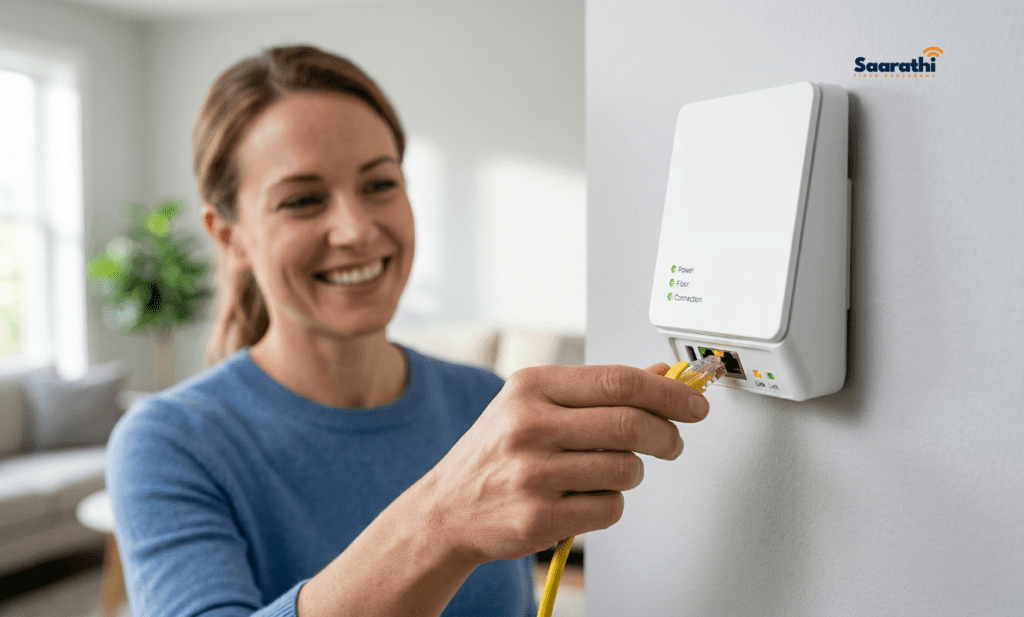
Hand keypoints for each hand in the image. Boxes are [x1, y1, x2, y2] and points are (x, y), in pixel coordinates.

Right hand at [415, 362, 709, 564]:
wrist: (447, 509)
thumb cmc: (498, 452)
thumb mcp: (537, 406)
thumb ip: (599, 390)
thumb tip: (662, 374)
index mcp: (531, 387)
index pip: (619, 381)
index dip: (668, 392)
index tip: (694, 403)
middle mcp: (528, 425)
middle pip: (632, 425)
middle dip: (667, 436)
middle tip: (672, 443)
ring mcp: (532, 473)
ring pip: (627, 471)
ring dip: (632, 474)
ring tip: (604, 472)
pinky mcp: (539, 517)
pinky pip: (610, 509)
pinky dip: (610, 504)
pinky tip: (583, 498)